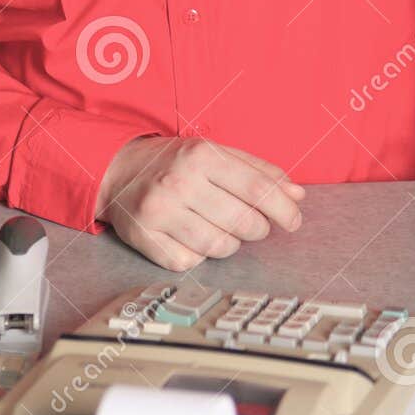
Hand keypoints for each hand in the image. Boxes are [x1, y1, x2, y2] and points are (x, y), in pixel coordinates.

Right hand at [95, 134, 304, 270]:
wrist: (117, 170)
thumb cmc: (175, 162)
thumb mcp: (216, 153)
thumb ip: (258, 171)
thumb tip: (297, 195)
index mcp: (202, 155)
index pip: (258, 188)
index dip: (284, 209)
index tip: (294, 221)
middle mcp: (179, 182)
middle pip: (244, 222)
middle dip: (258, 229)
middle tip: (253, 223)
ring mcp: (160, 213)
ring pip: (220, 247)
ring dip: (231, 243)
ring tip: (221, 228)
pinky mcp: (145, 239)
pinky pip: (191, 262)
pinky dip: (199, 255)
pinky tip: (193, 237)